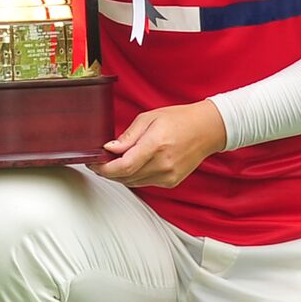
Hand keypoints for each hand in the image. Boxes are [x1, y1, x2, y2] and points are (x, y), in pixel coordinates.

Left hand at [94, 102, 228, 188]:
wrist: (207, 130)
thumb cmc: (179, 119)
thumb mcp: (149, 118)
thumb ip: (128, 136)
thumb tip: (109, 149)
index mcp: (156, 145)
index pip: (123, 166)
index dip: (103, 168)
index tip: (93, 162)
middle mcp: (163, 164)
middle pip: (125, 177)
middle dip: (108, 171)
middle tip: (99, 161)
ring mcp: (168, 175)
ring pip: (133, 182)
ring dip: (119, 175)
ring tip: (114, 162)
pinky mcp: (171, 182)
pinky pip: (144, 183)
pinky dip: (134, 176)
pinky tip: (133, 165)